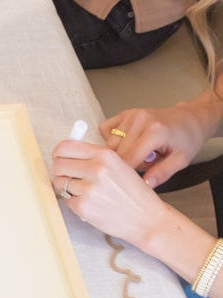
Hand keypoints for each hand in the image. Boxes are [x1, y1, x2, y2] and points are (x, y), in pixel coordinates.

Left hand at [50, 138, 172, 251]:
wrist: (149, 219)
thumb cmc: (134, 193)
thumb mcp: (120, 165)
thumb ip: (94, 157)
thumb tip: (64, 152)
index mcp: (104, 155)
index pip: (65, 147)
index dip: (59, 153)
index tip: (61, 158)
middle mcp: (96, 169)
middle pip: (58, 164)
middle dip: (61, 171)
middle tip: (71, 177)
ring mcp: (89, 188)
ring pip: (59, 182)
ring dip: (67, 187)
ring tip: (85, 192)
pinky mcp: (84, 206)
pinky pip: (66, 199)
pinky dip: (74, 202)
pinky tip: (90, 203)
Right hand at [99, 96, 221, 186]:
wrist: (190, 119)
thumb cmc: (187, 139)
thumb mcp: (181, 160)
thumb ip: (162, 173)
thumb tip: (145, 184)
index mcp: (155, 132)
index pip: (129, 159)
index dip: (129, 172)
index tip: (133, 180)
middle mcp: (140, 120)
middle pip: (116, 152)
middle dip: (126, 163)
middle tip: (144, 163)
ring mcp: (130, 114)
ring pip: (109, 142)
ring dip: (119, 152)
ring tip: (138, 152)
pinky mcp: (125, 113)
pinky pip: (105, 129)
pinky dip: (111, 139)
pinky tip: (126, 142)